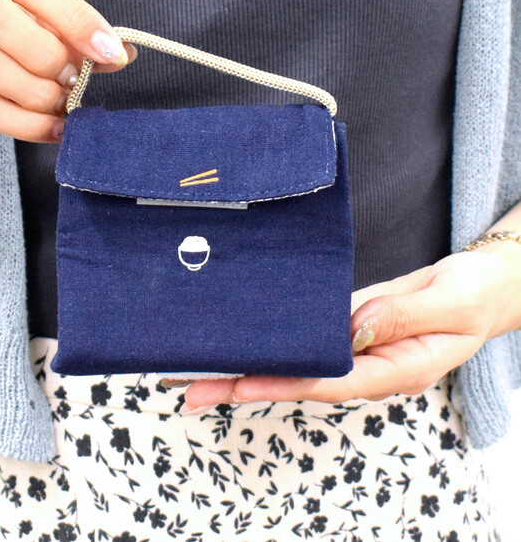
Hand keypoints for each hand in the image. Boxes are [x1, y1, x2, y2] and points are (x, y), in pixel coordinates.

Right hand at [0, 0, 136, 142]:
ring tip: (62, 104)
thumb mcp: (33, 28)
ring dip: (38, 92)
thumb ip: (72, 36)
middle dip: (48, 54)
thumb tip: (122, 53)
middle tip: (74, 79)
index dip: (75, 17)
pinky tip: (53, 129)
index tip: (111, 51)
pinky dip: (27, 124)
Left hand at [180, 244, 520, 412]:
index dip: (282, 383)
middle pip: (298, 379)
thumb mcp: (450, 302)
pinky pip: (304, 337)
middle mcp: (365, 365)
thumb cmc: (474, 295)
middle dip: (245, 383)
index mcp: (393, 370)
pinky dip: (273, 340)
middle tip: (191, 388)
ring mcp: (354, 347)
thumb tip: (353, 327)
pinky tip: (242, 340)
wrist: (482, 285)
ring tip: (197, 369)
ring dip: (249, 364)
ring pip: (295, 360)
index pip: (329, 382)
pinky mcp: (347, 325)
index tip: (238, 383)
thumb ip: (403, 315)